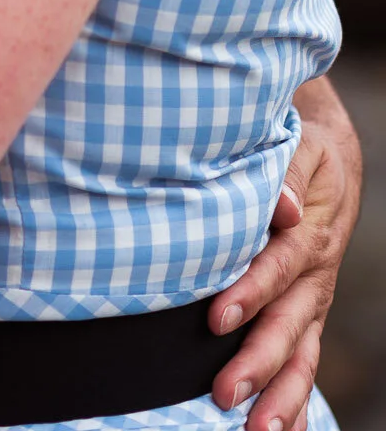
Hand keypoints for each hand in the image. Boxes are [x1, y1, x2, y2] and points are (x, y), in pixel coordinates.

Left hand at [208, 75, 361, 430]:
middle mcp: (314, 276)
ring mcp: (314, 301)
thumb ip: (286, 174)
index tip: (216, 318)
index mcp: (309, 233)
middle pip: (289, 325)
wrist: (332, 159)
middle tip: (225, 393)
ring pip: (303, 355)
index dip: (250, 293)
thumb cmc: (301, 147)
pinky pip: (306, 363)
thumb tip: (283, 208)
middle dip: (259, 362)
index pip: (277, 268)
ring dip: (282, 396)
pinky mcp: (309, 315)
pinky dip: (296, 401)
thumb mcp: (298, 145)